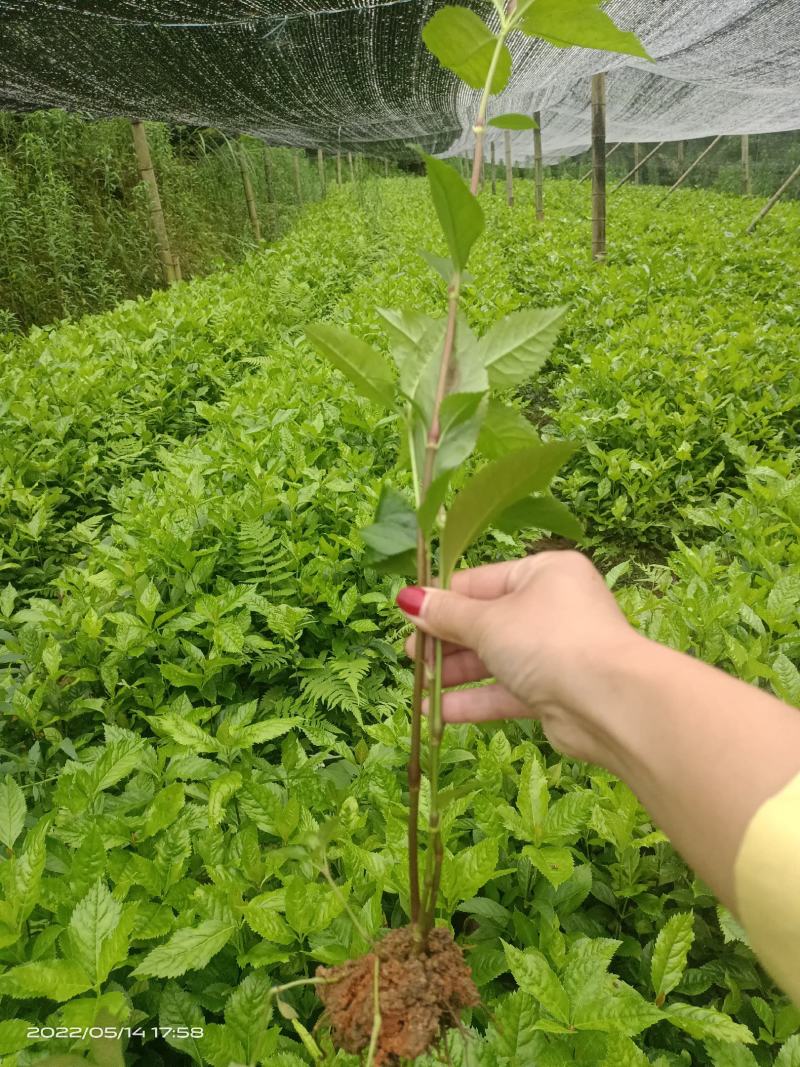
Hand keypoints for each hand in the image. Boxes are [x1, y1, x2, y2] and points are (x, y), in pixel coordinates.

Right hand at [398, 551, 639, 764]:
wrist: (609, 702)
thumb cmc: (548, 641)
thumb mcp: (487, 621)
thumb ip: (446, 614)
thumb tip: (408, 599)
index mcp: (544, 574)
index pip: (481, 582)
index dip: (444, 600)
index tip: (409, 617)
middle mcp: (553, 608)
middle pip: (487, 622)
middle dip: (447, 641)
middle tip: (412, 655)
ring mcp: (555, 653)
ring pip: (496, 659)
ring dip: (457, 674)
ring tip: (421, 686)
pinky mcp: (555, 693)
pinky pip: (508, 692)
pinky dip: (476, 701)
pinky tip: (440, 713)